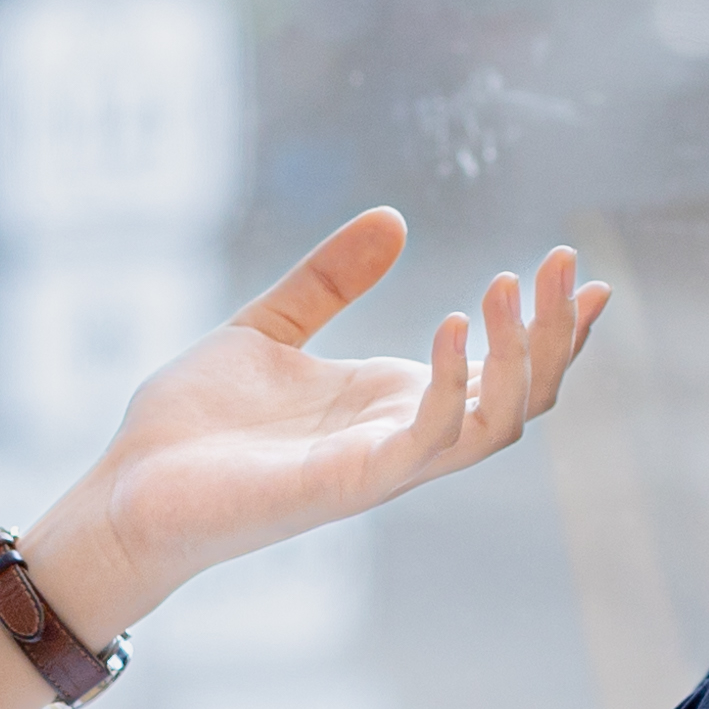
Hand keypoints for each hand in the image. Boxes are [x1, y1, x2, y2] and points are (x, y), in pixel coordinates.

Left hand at [31, 213, 605, 629]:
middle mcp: (400, 438)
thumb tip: (394, 219)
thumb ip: (328, 279)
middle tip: (566, 263)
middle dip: (556, 335)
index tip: (584, 271)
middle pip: (521, 399)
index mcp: (390, 403)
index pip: (501, 372)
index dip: (551, 327)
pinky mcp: (346, 484)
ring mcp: (379, 465)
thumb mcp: (267, 328)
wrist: (125, 490)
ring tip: (508, 287)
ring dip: (518, 359)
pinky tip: (451, 326)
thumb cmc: (191, 425)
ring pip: (495, 426)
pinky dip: (451, 388)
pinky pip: (426, 442)